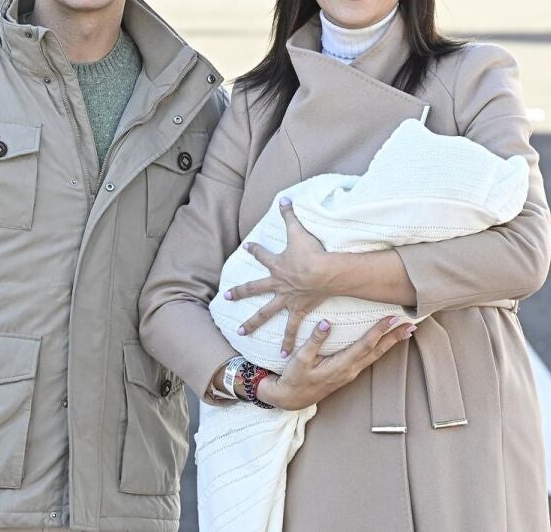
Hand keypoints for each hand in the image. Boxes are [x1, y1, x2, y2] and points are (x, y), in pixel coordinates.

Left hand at [228, 197, 334, 356]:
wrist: (324, 273)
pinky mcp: (298, 309)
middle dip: (240, 293)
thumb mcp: (298, 230)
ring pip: (265, 312)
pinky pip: (291, 328)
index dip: (254, 249)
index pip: (261, 254)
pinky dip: (287, 341)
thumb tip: (283, 196)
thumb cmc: (312, 252)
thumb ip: (290, 214)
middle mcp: (277, 283)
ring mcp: (286, 298)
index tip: (246, 247)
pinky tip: (281, 355)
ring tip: (241, 332)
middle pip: (254, 288)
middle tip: (226, 299)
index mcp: (276, 264)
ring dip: (253, 322)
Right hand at [255, 317, 415, 410]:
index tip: (392, 318)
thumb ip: (314, 341)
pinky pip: (369, 359)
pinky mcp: (347, 373)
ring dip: (391, 343)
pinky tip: (385, 343)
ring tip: (404, 332)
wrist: (290, 399)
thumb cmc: (294, 378)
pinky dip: (380, 348)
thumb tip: (326, 323)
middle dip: (395, 338)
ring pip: (375, 356)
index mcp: (341, 366)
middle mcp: (350, 370)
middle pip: (377, 351)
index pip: (365, 345)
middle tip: (411, 325)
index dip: (379, 331)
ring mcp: (350, 373)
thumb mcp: (300, 359)